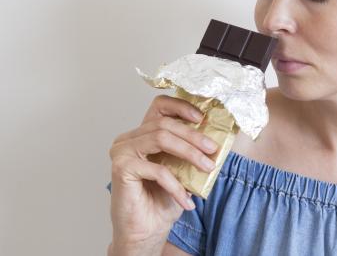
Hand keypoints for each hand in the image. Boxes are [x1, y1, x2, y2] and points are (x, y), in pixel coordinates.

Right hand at [108, 95, 217, 249]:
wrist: (146, 229)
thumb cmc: (163, 199)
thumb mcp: (183, 169)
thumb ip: (191, 150)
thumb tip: (215, 138)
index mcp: (143, 134)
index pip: (160, 106)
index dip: (181, 106)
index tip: (202, 118)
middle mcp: (129, 138)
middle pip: (165, 124)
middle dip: (194, 136)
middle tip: (213, 150)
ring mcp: (122, 151)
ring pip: (161, 138)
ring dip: (189, 153)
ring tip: (207, 168)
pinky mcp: (121, 168)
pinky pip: (157, 169)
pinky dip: (176, 185)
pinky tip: (186, 200)